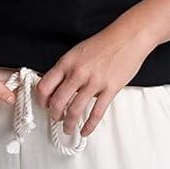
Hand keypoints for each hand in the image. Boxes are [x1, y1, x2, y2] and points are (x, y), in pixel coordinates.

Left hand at [34, 23, 148, 137]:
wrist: (128, 37)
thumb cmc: (104, 43)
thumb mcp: (77, 52)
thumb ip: (65, 69)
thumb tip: (55, 86)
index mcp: (67, 63)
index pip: (45, 86)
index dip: (41, 100)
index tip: (44, 105)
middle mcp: (78, 73)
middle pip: (57, 102)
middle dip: (54, 115)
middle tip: (56, 118)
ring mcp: (94, 82)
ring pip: (74, 111)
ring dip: (69, 124)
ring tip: (68, 128)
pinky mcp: (110, 89)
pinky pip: (96, 113)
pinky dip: (89, 126)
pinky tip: (85, 131)